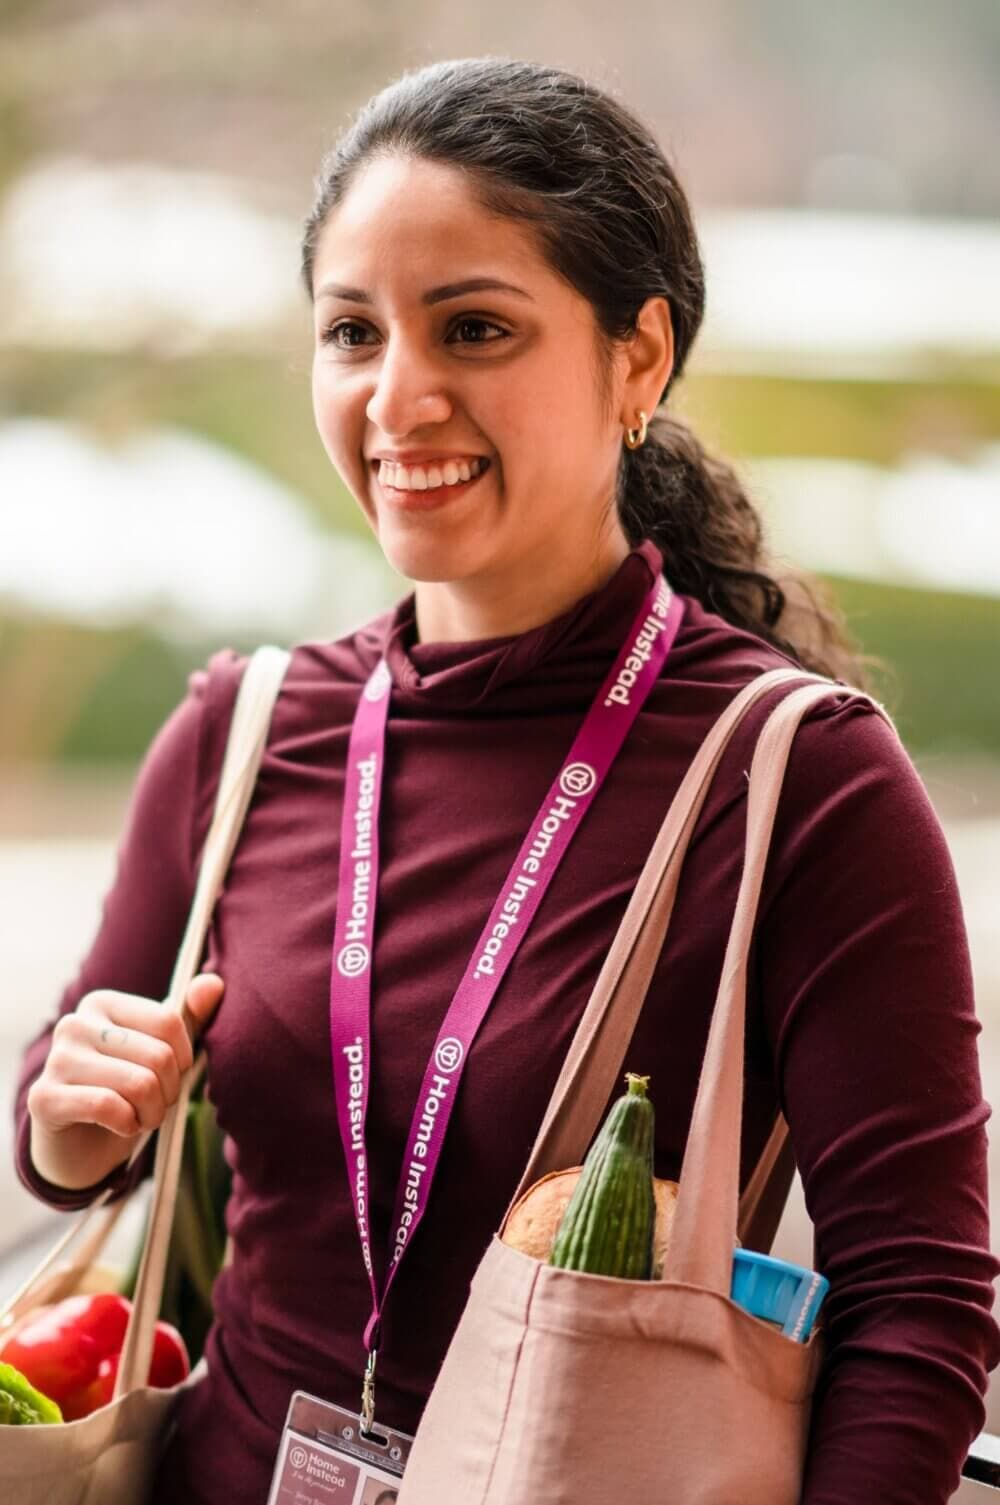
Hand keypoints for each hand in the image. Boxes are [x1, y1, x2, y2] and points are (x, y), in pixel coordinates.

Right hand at [27, 974, 224, 1144]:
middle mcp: (75, 1024)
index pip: (169, 1022)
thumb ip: (190, 1018)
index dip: (184, 1059)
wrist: (81, 1146)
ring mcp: (56, 1059)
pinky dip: (128, 1124)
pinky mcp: (44, 1097)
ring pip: (140, 1084)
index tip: (171, 1076)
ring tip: (140, 1117)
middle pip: (159, 1056)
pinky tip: (121, 1126)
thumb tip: (214, 983)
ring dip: (152, 1113)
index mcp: (103, 1003)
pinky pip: (109, 1107)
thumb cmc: (126, 1091)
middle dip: (169, 1092)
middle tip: (155, 1104)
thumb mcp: (162, 1053)